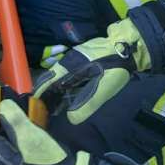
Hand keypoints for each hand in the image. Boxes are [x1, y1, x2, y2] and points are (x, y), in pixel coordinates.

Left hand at [0, 99, 92, 164]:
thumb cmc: (44, 159)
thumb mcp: (29, 135)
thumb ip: (13, 118)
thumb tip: (1, 103)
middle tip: (3, 96)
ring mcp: (9, 160)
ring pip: (1, 135)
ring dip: (6, 120)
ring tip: (12, 103)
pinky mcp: (20, 160)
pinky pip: (12, 140)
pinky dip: (14, 129)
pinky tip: (23, 119)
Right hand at [34, 18, 151, 123]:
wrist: (130, 45)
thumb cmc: (116, 66)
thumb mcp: (104, 87)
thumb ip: (87, 103)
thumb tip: (71, 119)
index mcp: (70, 65)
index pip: (47, 80)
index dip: (40, 94)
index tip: (35, 108)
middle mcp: (69, 60)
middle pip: (52, 79)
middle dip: (47, 95)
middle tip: (45, 112)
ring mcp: (77, 58)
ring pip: (61, 76)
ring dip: (57, 91)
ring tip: (55, 108)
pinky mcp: (85, 59)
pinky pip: (70, 74)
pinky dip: (66, 86)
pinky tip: (70, 96)